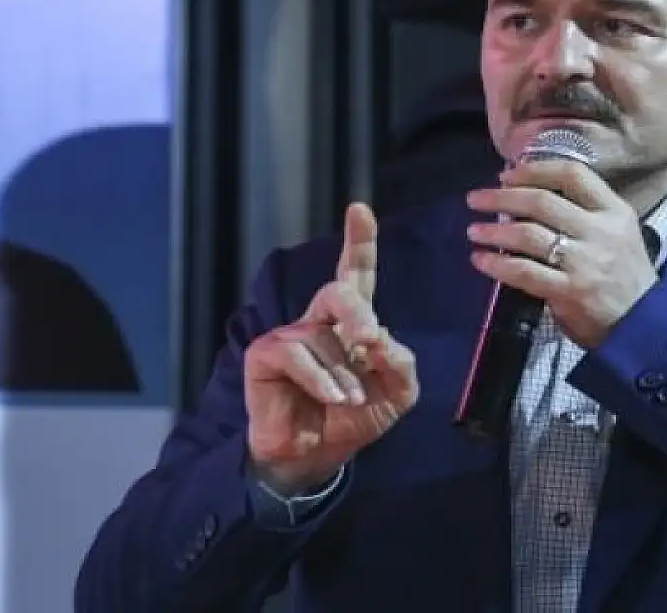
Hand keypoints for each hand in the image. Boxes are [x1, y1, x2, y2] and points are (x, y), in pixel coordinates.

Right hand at [244, 203, 418, 494]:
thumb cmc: (354, 418)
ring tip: (347, 400)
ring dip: (344, 375)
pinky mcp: (265, 355)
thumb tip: (381, 339)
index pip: (356, 274)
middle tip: (369, 339)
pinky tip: (330, 398)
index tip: (360, 209)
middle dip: (356, 312)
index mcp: (352, 323)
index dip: (359, 242)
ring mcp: (290, 336)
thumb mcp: (396, 393)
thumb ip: (401, 363)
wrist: (317, 456)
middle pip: (339, 292)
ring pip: (323, 337)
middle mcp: (319, 322)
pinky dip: (321, 380)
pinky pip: (298, 355)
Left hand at [465, 159, 657, 347]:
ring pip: (528, 235)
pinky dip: (497, 264)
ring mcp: (584, 262)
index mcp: (614, 211)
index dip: (534, 170)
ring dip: (493, 231)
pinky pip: (524, 272)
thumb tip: (528, 198)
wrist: (643, 325)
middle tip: (475, 199)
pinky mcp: (569, 292)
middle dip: (501, 197)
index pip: (572, 174)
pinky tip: (480, 260)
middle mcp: (600, 231)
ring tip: (473, 231)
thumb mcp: (619, 234)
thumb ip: (585, 214)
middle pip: (541, 201)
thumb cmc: (625, 277)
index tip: (507, 175)